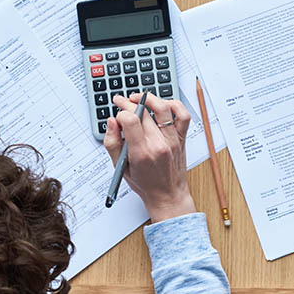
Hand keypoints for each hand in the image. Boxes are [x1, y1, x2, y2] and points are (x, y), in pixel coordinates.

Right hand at [104, 92, 195, 222]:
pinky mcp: (181, 138)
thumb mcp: (120, 168)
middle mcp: (158, 144)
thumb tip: (111, 122)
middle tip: (121, 102)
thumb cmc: (145, 184)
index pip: (130, 120)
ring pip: (162, 108)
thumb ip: (112, 144)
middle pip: (143, 112)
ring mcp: (172, 140)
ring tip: (138, 98)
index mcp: (141, 153)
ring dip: (149, 98)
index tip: (116, 116)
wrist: (167, 195)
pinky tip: (162, 105)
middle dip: (128, 103)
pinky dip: (173, 105)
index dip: (120, 113)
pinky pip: (182, 115)